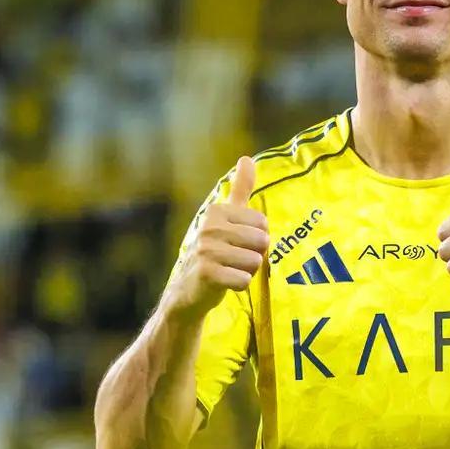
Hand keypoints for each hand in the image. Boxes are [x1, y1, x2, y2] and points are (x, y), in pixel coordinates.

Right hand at [171, 157, 268, 318]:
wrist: (186, 290)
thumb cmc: (213, 252)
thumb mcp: (224, 218)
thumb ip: (239, 189)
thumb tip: (247, 158)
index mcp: (216, 211)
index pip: (263, 224)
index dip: (257, 238)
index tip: (238, 244)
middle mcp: (209, 227)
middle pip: (261, 242)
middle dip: (254, 256)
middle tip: (234, 260)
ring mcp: (206, 250)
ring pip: (255, 262)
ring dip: (248, 271)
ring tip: (229, 270)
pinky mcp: (206, 273)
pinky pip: (244, 280)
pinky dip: (240, 285)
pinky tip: (225, 283)